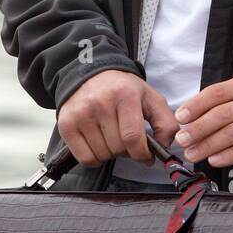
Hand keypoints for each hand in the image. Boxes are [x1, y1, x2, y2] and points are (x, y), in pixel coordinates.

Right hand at [58, 70, 176, 167]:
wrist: (91, 74)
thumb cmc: (124, 90)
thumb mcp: (151, 98)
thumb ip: (166, 122)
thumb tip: (165, 147)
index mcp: (124, 95)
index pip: (132, 137)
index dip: (142, 154)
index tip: (146, 156)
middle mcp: (100, 103)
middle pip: (117, 148)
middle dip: (127, 152)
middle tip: (127, 142)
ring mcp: (81, 114)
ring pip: (102, 155)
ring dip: (111, 154)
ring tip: (112, 138)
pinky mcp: (66, 124)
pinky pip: (85, 158)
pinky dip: (95, 158)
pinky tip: (99, 144)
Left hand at [173, 72, 232, 167]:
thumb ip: (227, 98)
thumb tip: (194, 114)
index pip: (217, 93)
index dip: (196, 106)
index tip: (180, 118)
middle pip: (222, 115)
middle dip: (198, 129)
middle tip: (182, 140)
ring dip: (209, 145)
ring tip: (193, 153)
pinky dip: (229, 155)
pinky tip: (215, 160)